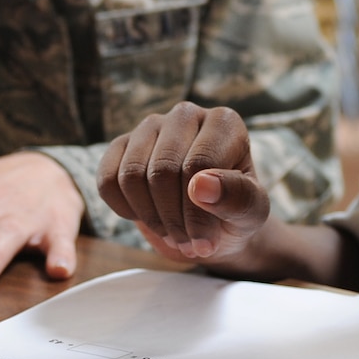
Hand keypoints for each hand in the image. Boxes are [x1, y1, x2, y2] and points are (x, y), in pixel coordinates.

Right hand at [97, 103, 271, 262]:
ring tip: (173, 232)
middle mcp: (186, 115)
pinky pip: (107, 180)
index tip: (205, 243)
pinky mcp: (122, 146)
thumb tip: (201, 185)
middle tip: (189, 242)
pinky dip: (124, 208)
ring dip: (150, 216)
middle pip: (162, 169)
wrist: (211, 226)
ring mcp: (150, 127)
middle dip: (173, 218)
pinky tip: (146, 215)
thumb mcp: (251, 214)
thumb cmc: (235, 214)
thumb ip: (238, 198)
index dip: (197, 212)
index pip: (198, 165)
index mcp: (224, 123)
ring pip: (132, 174)